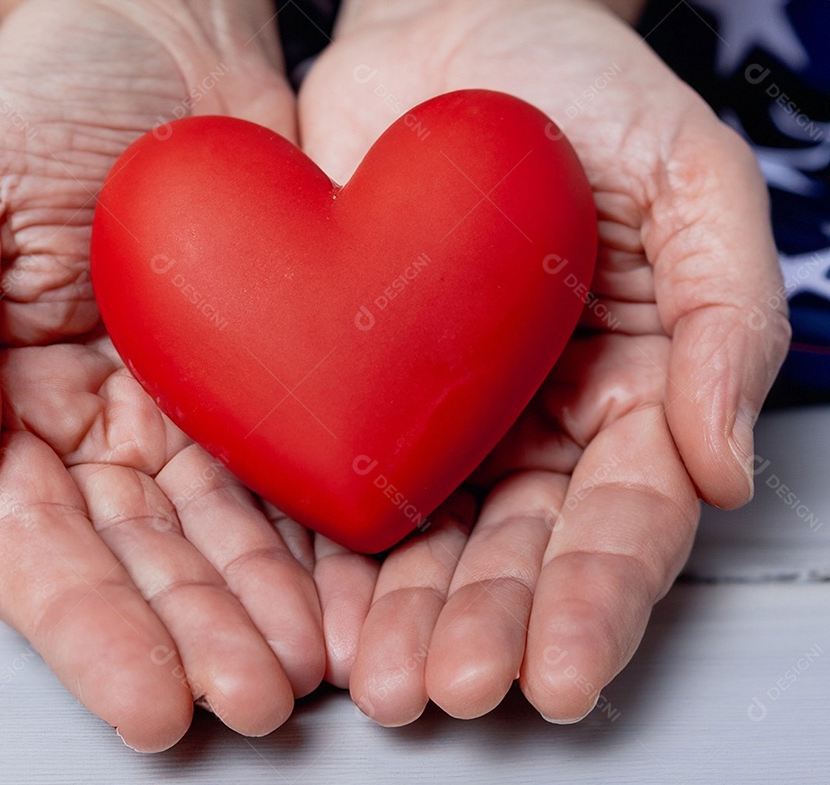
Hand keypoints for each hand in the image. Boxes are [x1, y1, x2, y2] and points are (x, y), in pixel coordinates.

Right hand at [0, 0, 323, 750]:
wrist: (167, 26)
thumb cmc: (44, 94)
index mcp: (7, 399)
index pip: (37, 543)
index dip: (88, 628)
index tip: (150, 701)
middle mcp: (100, 424)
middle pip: (141, 560)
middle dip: (193, 637)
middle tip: (252, 703)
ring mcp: (186, 408)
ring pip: (223, 536)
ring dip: (263, 610)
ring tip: (311, 672)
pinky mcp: (267, 378)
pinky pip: (291, 472)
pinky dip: (321, 540)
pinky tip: (355, 593)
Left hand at [298, 0, 789, 723]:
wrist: (447, 32)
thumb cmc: (577, 89)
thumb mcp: (690, 176)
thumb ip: (727, 316)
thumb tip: (725, 467)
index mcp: (625, 392)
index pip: (620, 522)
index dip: (595, 603)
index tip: (563, 675)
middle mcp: (528, 424)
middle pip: (512, 553)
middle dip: (483, 628)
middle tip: (446, 690)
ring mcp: (435, 412)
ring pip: (422, 538)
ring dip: (401, 615)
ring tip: (377, 678)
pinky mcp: (347, 383)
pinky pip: (334, 472)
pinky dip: (321, 544)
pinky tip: (310, 602)